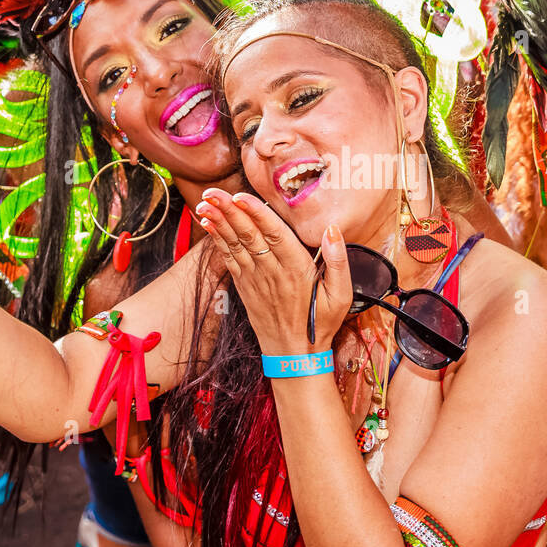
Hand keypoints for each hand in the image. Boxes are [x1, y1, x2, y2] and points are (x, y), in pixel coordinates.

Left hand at [194, 189, 351, 354]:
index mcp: (297, 270)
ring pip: (235, 244)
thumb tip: (333, 229)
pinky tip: (209, 223)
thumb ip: (339, 261)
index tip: (240, 196)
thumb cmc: (320, 324)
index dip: (256, 214)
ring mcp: (255, 280)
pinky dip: (218, 240)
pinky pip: (229, 258)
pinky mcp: (245, 287)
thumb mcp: (341, 296)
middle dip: (229, 210)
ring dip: (218, 221)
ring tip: (205, 201)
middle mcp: (272, 272)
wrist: (294, 356)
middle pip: (249, 235)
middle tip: (212, 190)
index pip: (275, 234)